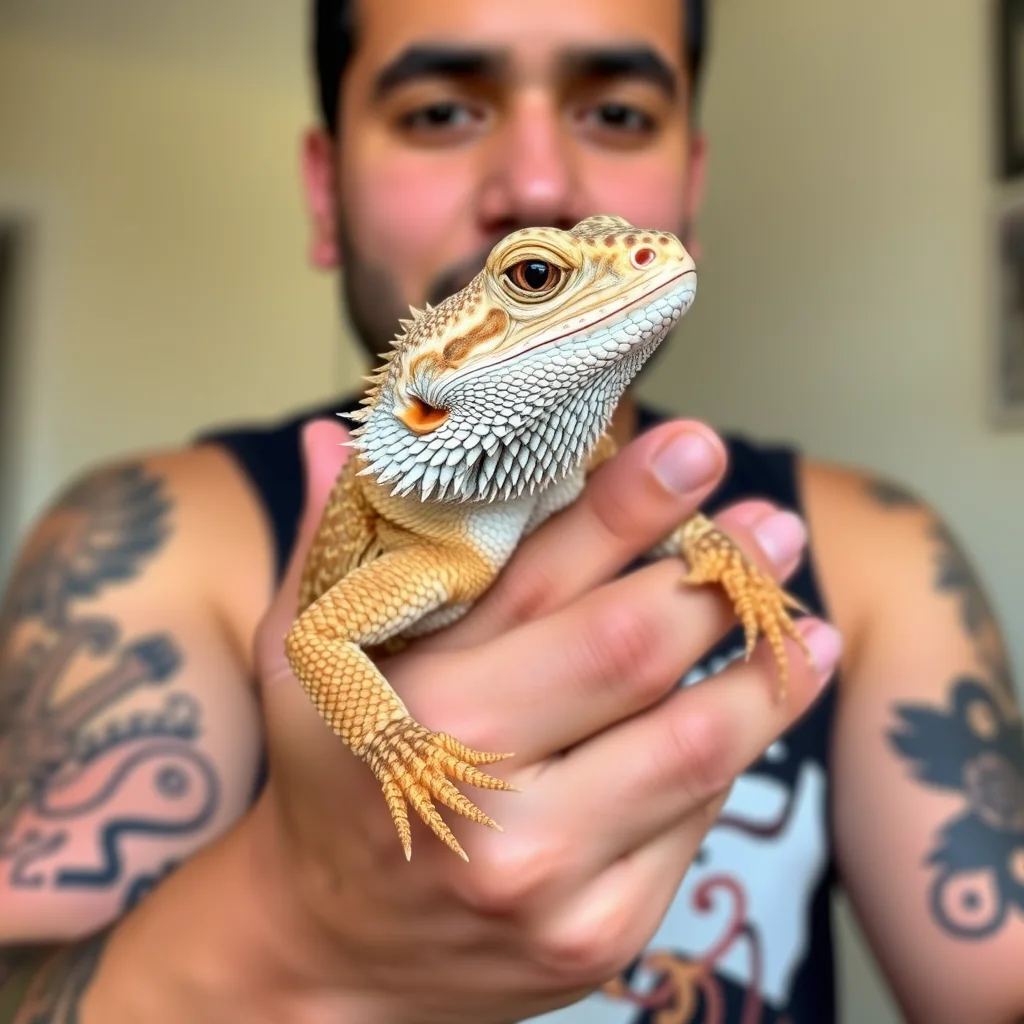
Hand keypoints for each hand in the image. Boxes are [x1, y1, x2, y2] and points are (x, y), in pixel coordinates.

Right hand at [247, 415, 840, 1023]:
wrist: (334, 954)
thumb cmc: (326, 780)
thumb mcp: (300, 660)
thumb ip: (329, 543)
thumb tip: (332, 433)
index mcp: (410, 706)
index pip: (546, 580)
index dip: (631, 504)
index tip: (695, 448)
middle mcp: (481, 795)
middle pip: (636, 654)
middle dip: (719, 577)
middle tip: (771, 528)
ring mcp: (548, 877)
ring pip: (696, 746)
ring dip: (765, 672)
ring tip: (807, 623)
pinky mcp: (600, 936)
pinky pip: (695, 820)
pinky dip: (726, 755)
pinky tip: (749, 714)